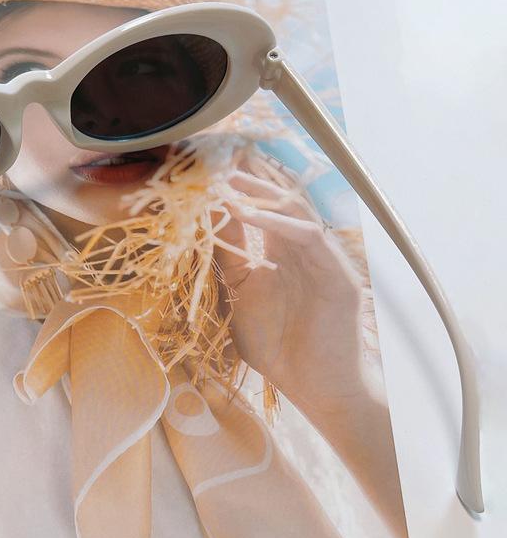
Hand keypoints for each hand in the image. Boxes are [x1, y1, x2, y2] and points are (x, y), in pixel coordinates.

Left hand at [215, 156, 368, 415]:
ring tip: (224, 177)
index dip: (233, 184)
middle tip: (212, 154)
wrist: (313, 384)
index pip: (258, 205)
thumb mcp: (240, 295)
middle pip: (276, 196)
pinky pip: (306, 236)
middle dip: (245, 175)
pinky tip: (246, 211)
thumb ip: (229, 258)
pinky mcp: (337, 271)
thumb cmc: (277, 346)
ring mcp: (321, 256)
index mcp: (279, 250)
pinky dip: (276, 221)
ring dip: (257, 191)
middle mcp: (301, 246)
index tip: (201, 166)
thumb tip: (208, 221)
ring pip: (292, 208)